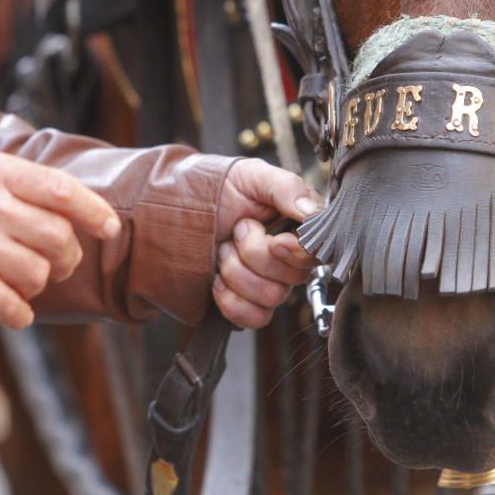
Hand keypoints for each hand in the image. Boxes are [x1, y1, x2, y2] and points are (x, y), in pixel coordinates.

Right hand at [0, 151, 120, 329]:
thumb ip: (31, 186)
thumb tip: (94, 211)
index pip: (61, 190)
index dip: (94, 211)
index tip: (110, 228)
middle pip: (59, 238)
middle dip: (69, 256)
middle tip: (61, 262)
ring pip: (41, 274)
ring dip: (41, 283)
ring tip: (24, 278)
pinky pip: (16, 307)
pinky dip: (21, 312)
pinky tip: (12, 305)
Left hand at [213, 159, 320, 328]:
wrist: (176, 212)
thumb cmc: (218, 189)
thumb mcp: (252, 175)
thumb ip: (287, 187)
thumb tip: (312, 212)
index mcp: (299, 225)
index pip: (318, 251)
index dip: (298, 251)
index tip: (275, 242)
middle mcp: (291, 257)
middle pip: (295, 276)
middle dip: (254, 253)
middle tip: (237, 229)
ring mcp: (271, 283)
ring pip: (272, 297)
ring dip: (237, 271)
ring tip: (223, 249)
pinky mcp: (249, 305)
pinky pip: (255, 319)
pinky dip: (230, 300)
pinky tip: (217, 279)